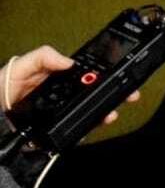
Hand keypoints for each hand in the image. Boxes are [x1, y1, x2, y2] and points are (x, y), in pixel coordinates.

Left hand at [4, 46, 138, 123]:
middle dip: (115, 91)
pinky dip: (91, 126)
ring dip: (107, 109)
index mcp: (57, 77)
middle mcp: (62, 95)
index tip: (118, 69)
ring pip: (91, 110)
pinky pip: (79, 128)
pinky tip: (98, 121)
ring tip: (114, 109)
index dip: (104, 71)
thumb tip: (69, 61)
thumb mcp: (20, 66)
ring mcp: (61, 113)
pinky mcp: (57, 130)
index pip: (85, 72)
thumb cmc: (1, 89)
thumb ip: (42, 57)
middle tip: (130, 91)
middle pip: (95, 92)